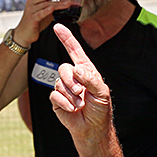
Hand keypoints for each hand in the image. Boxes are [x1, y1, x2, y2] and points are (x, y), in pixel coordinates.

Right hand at [14, 0, 77, 46]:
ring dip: (58, 4)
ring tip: (68, 3)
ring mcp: (31, 10)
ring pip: (46, 4)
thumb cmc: (35, 23)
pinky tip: (53, 9)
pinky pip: (40, 14)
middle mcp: (31, 2)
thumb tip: (65, 4)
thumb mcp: (45, 13)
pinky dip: (46, 11)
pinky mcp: (31, 19)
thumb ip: (52, 7)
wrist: (24, 35)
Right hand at [49, 24, 112, 142]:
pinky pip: (54, 95)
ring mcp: (63, 87)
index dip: (66, 38)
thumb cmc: (100, 109)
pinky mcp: (56, 99)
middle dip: (72, 81)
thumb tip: (77, 69)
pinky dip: (65, 103)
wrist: (92, 129)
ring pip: (59, 82)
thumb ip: (91, 78)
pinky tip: (72, 109)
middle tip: (81, 93)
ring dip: (71, 95)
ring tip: (80, 104)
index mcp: (85, 70)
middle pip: (64, 67)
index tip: (57, 26)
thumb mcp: (102, 92)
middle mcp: (73, 76)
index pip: (74, 50)